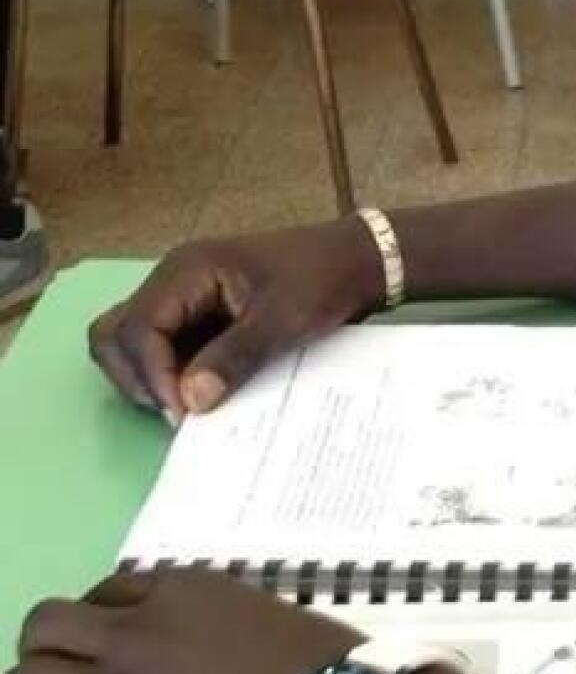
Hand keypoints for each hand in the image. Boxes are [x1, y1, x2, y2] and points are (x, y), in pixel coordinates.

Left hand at [0, 569, 358, 673]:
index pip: (108, 593)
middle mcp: (139, 634)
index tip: (106, 644)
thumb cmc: (326, 667)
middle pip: (46, 627)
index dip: (99, 621)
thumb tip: (194, 646)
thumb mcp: (266, 613)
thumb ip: (215, 620)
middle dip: (43, 650)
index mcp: (184, 592)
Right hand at [88, 221, 385, 421]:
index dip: (152, 374)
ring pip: (133, 343)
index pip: (137, 328)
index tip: (184, 412)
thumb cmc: (324, 280)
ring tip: (189, 406)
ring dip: (150, 378)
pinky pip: (166, 348)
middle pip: (117, 335)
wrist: (361, 261)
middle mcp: (175, 280)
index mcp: (187, 270)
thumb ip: (234, 357)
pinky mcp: (200, 315)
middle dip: (137, 378)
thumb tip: (188, 400)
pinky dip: (173, 374)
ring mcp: (184, 298)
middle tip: (179, 412)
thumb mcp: (284, 320)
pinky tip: (202, 396)